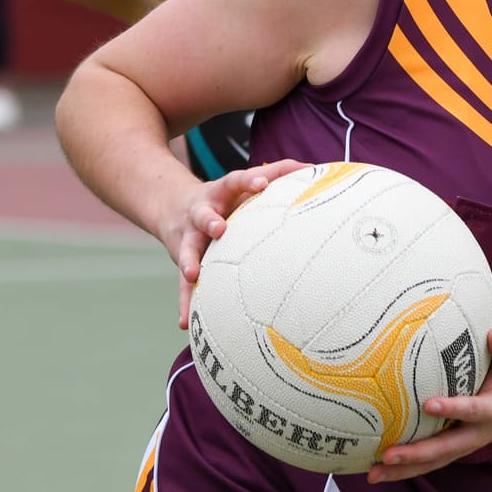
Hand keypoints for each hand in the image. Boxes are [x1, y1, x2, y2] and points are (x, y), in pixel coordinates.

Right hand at [159, 159, 310, 328]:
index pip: (235, 181)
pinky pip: (183, 284)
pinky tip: (187, 322)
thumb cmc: (227, 197)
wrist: (175, 208)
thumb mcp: (245, 182)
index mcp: (222, 193)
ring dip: (189, 260)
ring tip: (192, 273)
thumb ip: (278, 174)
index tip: (261, 182)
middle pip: (203, 214)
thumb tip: (316, 169)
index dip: (248, 181)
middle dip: (209, 220)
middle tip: (219, 228)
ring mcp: (190, 238)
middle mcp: (202, 213)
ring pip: (187, 249)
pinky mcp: (185, 260)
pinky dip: (186, 302)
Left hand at [368, 329, 491, 483]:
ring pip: (432, 463)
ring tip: (373, 474)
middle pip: (445, 449)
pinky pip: (427, 464)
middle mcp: (476, 434)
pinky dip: (403, 470)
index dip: (452, 409)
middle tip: (389, 455)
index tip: (428, 405)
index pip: (471, 411)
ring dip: (403, 470)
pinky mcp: (451, 452)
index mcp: (491, 411)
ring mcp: (462, 447)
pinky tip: (375, 471)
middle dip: (417, 454)